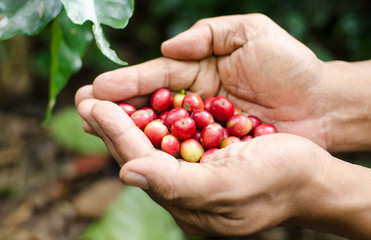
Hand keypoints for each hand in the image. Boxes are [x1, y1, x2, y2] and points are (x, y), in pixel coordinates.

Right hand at [76, 14, 329, 148]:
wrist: (321, 104)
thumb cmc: (291, 65)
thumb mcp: (251, 33)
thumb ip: (208, 33)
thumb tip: (170, 46)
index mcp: (199, 70)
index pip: (156, 75)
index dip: (128, 82)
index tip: (97, 89)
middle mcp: (194, 100)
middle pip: (150, 104)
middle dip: (118, 107)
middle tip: (84, 110)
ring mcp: (202, 127)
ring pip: (160, 130)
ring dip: (130, 132)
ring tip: (97, 130)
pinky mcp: (215, 150)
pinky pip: (183, 152)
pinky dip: (161, 154)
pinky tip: (137, 155)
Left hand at [76, 100, 330, 235]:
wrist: (311, 178)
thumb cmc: (278, 180)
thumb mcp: (230, 186)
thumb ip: (178, 185)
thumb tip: (127, 174)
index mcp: (186, 202)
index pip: (141, 162)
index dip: (116, 132)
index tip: (93, 105)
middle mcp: (184, 192)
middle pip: (138, 154)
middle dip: (111, 126)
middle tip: (85, 99)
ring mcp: (193, 176)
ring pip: (150, 145)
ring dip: (126, 120)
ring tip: (101, 100)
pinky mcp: (204, 162)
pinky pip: (169, 140)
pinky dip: (151, 120)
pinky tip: (139, 105)